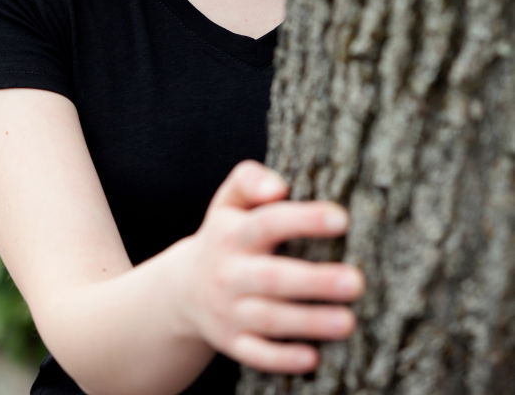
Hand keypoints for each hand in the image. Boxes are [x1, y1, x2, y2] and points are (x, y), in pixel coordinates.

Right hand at [178, 159, 363, 373]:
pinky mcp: (232, 342)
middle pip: (273, 277)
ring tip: (349, 322)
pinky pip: (256, 354)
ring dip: (309, 322)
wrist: (183, 288)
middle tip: (356, 281)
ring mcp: (229, 310)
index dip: (304, 219)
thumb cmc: (225, 234)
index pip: (269, 222)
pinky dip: (282, 358)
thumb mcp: (229, 201)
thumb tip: (278, 187)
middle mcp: (229, 272)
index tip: (341, 218)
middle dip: (314, 281)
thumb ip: (250, 180)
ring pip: (269, 319)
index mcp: (232, 233)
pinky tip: (313, 356)